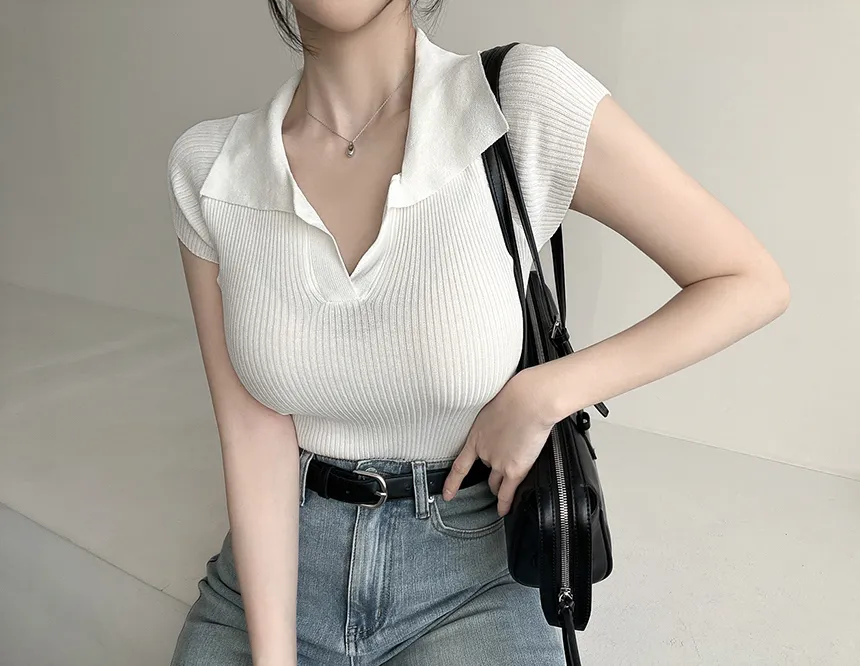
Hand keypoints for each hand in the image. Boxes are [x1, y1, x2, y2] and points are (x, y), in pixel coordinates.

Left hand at [442, 365, 560, 515]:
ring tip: (501, 495)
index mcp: (476, 436)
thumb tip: (504, 423)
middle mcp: (484, 452)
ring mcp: (498, 462)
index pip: (460, 464)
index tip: (447, 494)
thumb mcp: (496, 407)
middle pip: (485, 471)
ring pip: (495, 483)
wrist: (529, 400)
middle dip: (490, 475)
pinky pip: (507, 492)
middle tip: (494, 480)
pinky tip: (503, 511)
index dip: (453, 482)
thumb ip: (496, 422)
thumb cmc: (518, 396)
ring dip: (498, 488)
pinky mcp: (514, 469)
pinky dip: (505, 504)